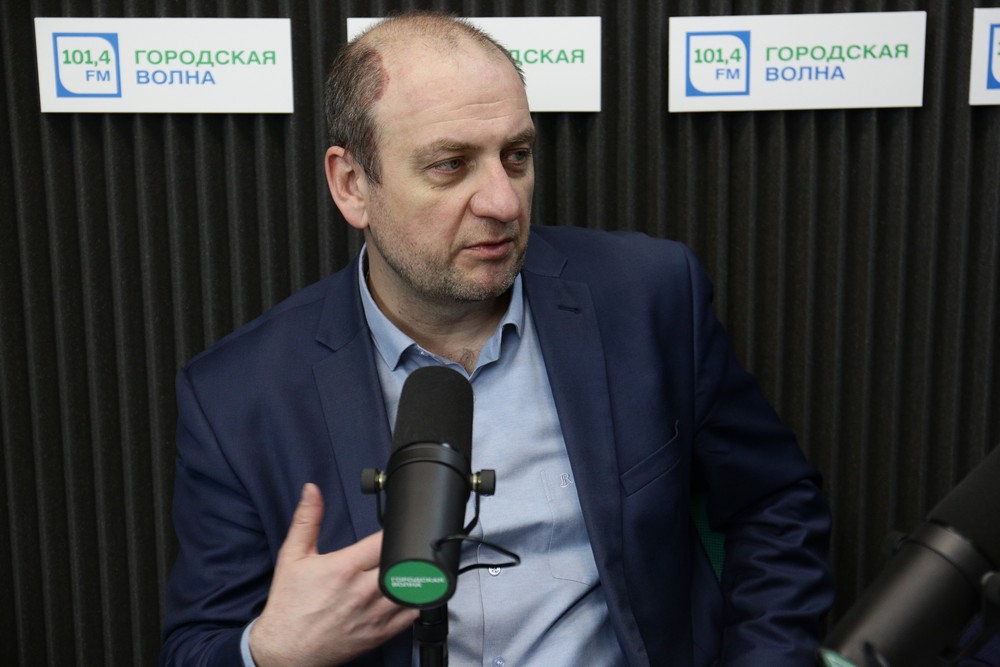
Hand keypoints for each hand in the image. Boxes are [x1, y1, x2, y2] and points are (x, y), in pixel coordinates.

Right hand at [249, 483, 418, 665]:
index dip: (396, 530)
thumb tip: (312, 490)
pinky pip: (412, 615)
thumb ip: (306, 520)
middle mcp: (364, 591)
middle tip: (407, 548)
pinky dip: (417, 601)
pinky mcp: (381, 634)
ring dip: (417, 576)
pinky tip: (410, 592)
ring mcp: (375, 615)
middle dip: (408, 552)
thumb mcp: (292, 556)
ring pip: (413, 589)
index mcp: (345, 568)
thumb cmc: (289, 605)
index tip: (398, 526)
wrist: (285, 649)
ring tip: (412, 568)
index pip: (385, 540)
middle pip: (404, 563)